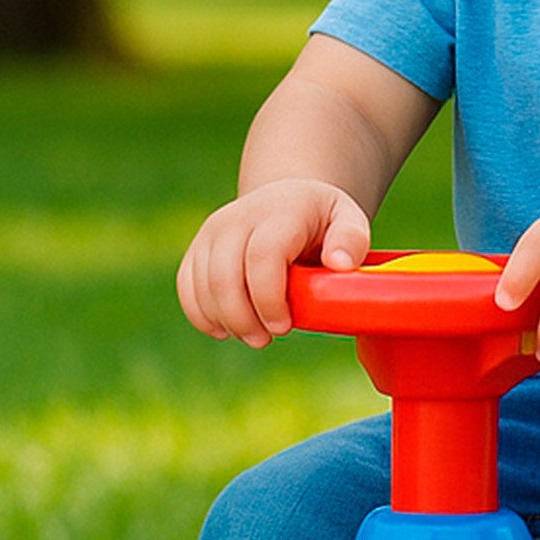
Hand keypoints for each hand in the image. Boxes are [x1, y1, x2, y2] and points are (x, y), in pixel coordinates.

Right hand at [177, 178, 370, 346]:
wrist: (289, 200)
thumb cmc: (324, 219)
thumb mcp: (350, 220)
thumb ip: (352, 240)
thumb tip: (340, 264)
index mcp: (279, 211)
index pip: (263, 255)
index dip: (269, 298)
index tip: (285, 326)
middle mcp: (238, 217)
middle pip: (225, 275)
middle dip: (244, 318)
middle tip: (266, 339)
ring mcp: (213, 232)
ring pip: (203, 285)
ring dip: (225, 320)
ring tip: (253, 335)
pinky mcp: (198, 248)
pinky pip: (186, 286)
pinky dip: (202, 314)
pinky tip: (225, 329)